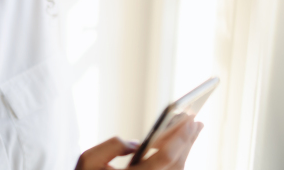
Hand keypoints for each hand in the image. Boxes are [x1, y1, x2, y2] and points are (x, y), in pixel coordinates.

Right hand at [74, 117, 202, 169]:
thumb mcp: (88, 161)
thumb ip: (113, 146)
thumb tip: (137, 143)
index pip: (166, 157)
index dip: (180, 137)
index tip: (189, 119)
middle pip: (177, 164)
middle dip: (188, 140)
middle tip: (195, 121)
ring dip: (185, 149)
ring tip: (190, 131)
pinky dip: (177, 159)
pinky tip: (177, 147)